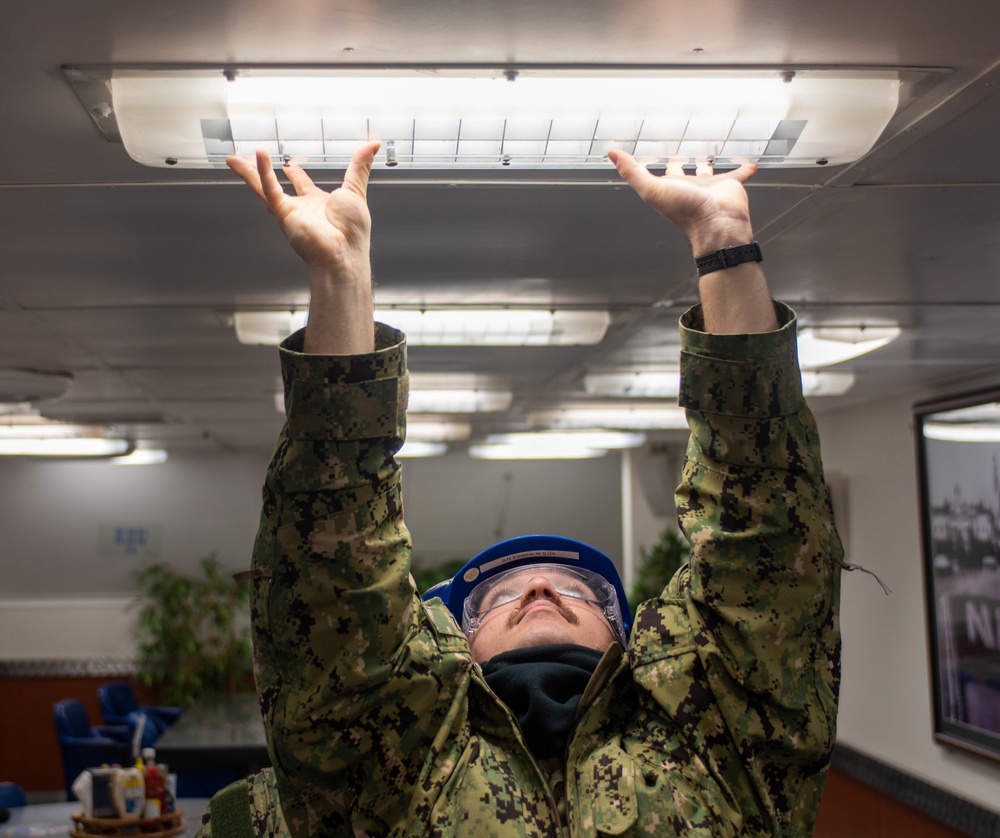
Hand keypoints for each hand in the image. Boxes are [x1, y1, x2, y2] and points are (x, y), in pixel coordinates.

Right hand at [227, 142, 381, 354]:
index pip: (304, 186)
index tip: (289, 166)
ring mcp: (292, 212)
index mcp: (320, 205)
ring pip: (264, 187)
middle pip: (277, 186)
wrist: (344, 254)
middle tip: (253, 158)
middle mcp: (303, 209)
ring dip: (249, 173)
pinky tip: (257, 157)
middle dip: (264, 173)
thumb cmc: (353, 233)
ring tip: (233, 159)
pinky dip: (262, 173)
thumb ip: (360, 166)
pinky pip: (270, 190)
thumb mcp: (356, 190)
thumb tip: (373, 144)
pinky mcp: (285, 214)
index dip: (296, 175)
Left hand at [608, 151, 756, 256]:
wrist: (717, 223)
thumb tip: (612, 153)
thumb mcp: (652, 189)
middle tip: (679, 151)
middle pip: (683, 173)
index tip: (648, 152)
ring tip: (708, 155)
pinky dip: (744, 169)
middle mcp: (690, 187)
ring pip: (708, 173)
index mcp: (672, 188)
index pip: (660, 175)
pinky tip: (749, 164)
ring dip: (707, 165)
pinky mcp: (731, 185)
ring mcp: (711, 187)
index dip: (653, 164)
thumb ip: (633, 172)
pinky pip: (738, 174)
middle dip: (680, 163)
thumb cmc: (685, 209)